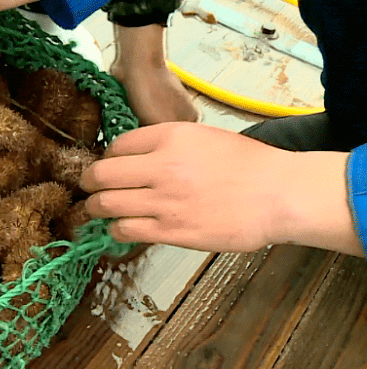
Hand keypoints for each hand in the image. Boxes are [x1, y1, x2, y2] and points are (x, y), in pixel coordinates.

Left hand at [80, 123, 361, 255]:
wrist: (279, 195)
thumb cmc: (245, 164)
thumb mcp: (201, 137)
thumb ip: (164, 143)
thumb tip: (129, 156)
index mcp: (169, 137)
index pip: (116, 146)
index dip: (106, 158)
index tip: (107, 167)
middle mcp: (162, 166)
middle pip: (100, 175)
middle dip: (89, 183)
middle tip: (89, 188)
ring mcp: (165, 201)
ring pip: (106, 204)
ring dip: (95, 208)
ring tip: (96, 210)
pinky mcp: (172, 231)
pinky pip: (125, 229)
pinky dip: (115, 229)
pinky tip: (120, 227)